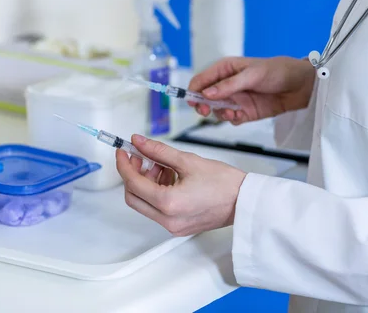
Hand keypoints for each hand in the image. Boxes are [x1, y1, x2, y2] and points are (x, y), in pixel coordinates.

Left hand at [115, 135, 246, 236]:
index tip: (122, 150)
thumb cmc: (224, 183)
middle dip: (133, 174)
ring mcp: (173, 226)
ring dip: (146, 182)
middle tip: (140, 156)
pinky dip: (157, 191)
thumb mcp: (188, 160)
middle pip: (133, 197)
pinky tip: (170, 176)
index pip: (133, 183)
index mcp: (168, 203)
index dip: (124, 164)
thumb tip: (138, 142)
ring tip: (162, 165)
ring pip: (145, 203)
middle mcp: (167, 220)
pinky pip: (158, 209)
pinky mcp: (178, 226)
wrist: (245, 201)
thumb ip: (158, 151)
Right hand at [188, 56, 315, 124]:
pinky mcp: (244, 112)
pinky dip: (232, 120)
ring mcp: (235, 99)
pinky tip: (239, 117)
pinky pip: (230, 119)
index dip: (194, 91)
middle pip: (204, 98)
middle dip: (202, 105)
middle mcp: (227, 85)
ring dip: (220, 114)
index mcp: (225, 69)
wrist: (300, 86)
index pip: (201, 80)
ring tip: (231, 114)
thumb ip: (229, 85)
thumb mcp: (252, 75)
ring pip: (216, 110)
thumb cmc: (277, 71)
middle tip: (205, 111)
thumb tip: (207, 94)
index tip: (193, 101)